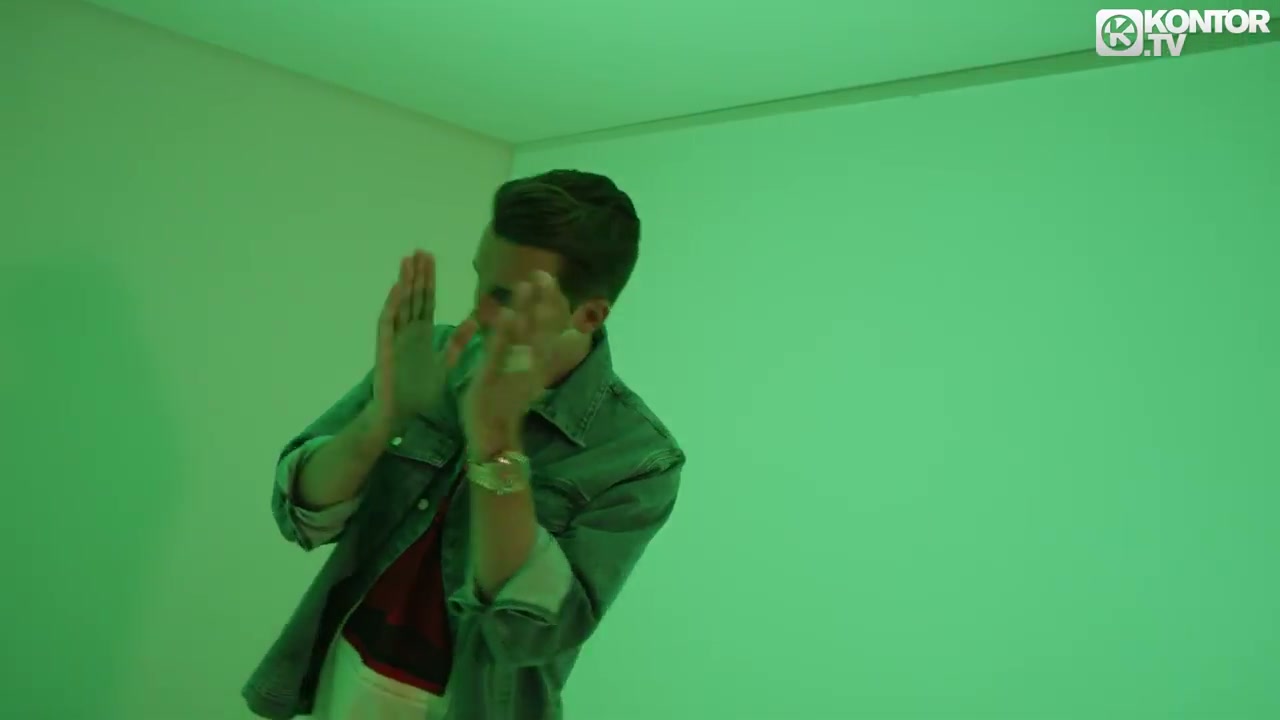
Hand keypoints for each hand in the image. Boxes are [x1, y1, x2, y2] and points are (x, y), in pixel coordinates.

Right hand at [370, 251, 455, 433]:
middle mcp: (408, 333)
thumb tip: (476, 319)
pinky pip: (387, 324)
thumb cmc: (420, 394)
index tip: (431, 258)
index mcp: (422, 336)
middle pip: (413, 298)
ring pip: (399, 305)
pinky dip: (391, 305)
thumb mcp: (446, 365)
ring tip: (407, 260)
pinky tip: (397, 288)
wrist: (400, 417)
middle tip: (420, 250)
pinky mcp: (386, 349)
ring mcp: (395, 340)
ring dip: (404, 283)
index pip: (426, 301)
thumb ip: (458, 343)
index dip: (429, 281)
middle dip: (417, 275)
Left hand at [460, 271, 570, 458]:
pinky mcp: (495, 377)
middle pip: (541, 327)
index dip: (549, 302)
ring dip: (526, 310)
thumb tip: (524, 326)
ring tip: (526, 285)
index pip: (546, 326)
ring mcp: (513, 369)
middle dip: (543, 300)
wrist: (495, 436)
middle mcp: (529, 363)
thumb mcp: (520, 374)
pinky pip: (501, 352)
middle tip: (544, 273)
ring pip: (523, 336)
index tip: (549, 277)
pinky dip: (506, 334)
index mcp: (534, 360)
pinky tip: (509, 314)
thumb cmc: (504, 404)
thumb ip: (523, 350)